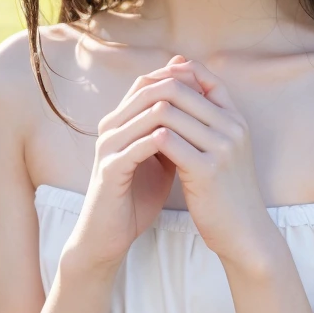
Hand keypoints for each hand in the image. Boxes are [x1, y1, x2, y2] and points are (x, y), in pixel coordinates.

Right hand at [67, 55, 203, 271]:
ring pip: (142, 114)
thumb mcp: (161, 159)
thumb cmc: (137, 196)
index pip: (146, 83)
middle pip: (144, 90)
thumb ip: (174, 134)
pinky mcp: (108, 169)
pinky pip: (137, 147)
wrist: (110, 234)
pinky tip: (187, 146)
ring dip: (175, 113)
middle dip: (178, 89)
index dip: (176, 78)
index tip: (206, 83)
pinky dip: (163, 142)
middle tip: (206, 93)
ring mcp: (107, 146)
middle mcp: (110, 127)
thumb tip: (200, 112)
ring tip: (204, 116)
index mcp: (121, 121)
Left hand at [136, 58, 278, 270]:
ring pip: (172, 112)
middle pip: (185, 90)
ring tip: (128, 123)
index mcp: (237, 120)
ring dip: (146, 116)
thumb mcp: (224, 150)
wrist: (246, 233)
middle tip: (131, 104)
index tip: (156, 84)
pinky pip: (169, 142)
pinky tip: (135, 145)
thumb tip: (182, 99)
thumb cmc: (228, 191)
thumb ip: (207, 124)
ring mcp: (222, 148)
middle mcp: (232, 128)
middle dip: (155, 94)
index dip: (181, 74)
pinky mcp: (207, 170)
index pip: (208, 79)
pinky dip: (148, 139)